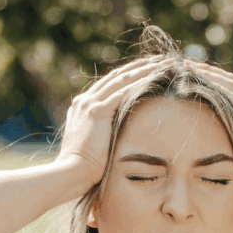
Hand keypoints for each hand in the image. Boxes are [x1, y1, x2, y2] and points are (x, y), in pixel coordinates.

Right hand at [55, 55, 167, 185]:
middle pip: (116, 77)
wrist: (71, 172)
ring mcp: (90, 104)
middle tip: (157, 60)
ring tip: (161, 64)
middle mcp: (85, 101)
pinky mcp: (97, 111)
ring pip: (121, 80)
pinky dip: (139, 83)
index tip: (145, 70)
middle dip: (138, 67)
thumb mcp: (92, 145)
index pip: (109, 85)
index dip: (128, 75)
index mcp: (82, 106)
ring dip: (142, 70)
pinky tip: (154, 78)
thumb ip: (102, 133)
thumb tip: (118, 136)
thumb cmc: (84, 167)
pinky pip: (123, 91)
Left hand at [187, 61, 232, 200]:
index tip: (191, 74)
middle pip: (231, 81)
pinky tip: (193, 82)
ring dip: (207, 74)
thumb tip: (207, 144)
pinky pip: (230, 96)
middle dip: (207, 71)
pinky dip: (212, 86)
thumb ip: (227, 142)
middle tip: (184, 65)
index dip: (213, 79)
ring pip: (230, 84)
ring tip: (185, 68)